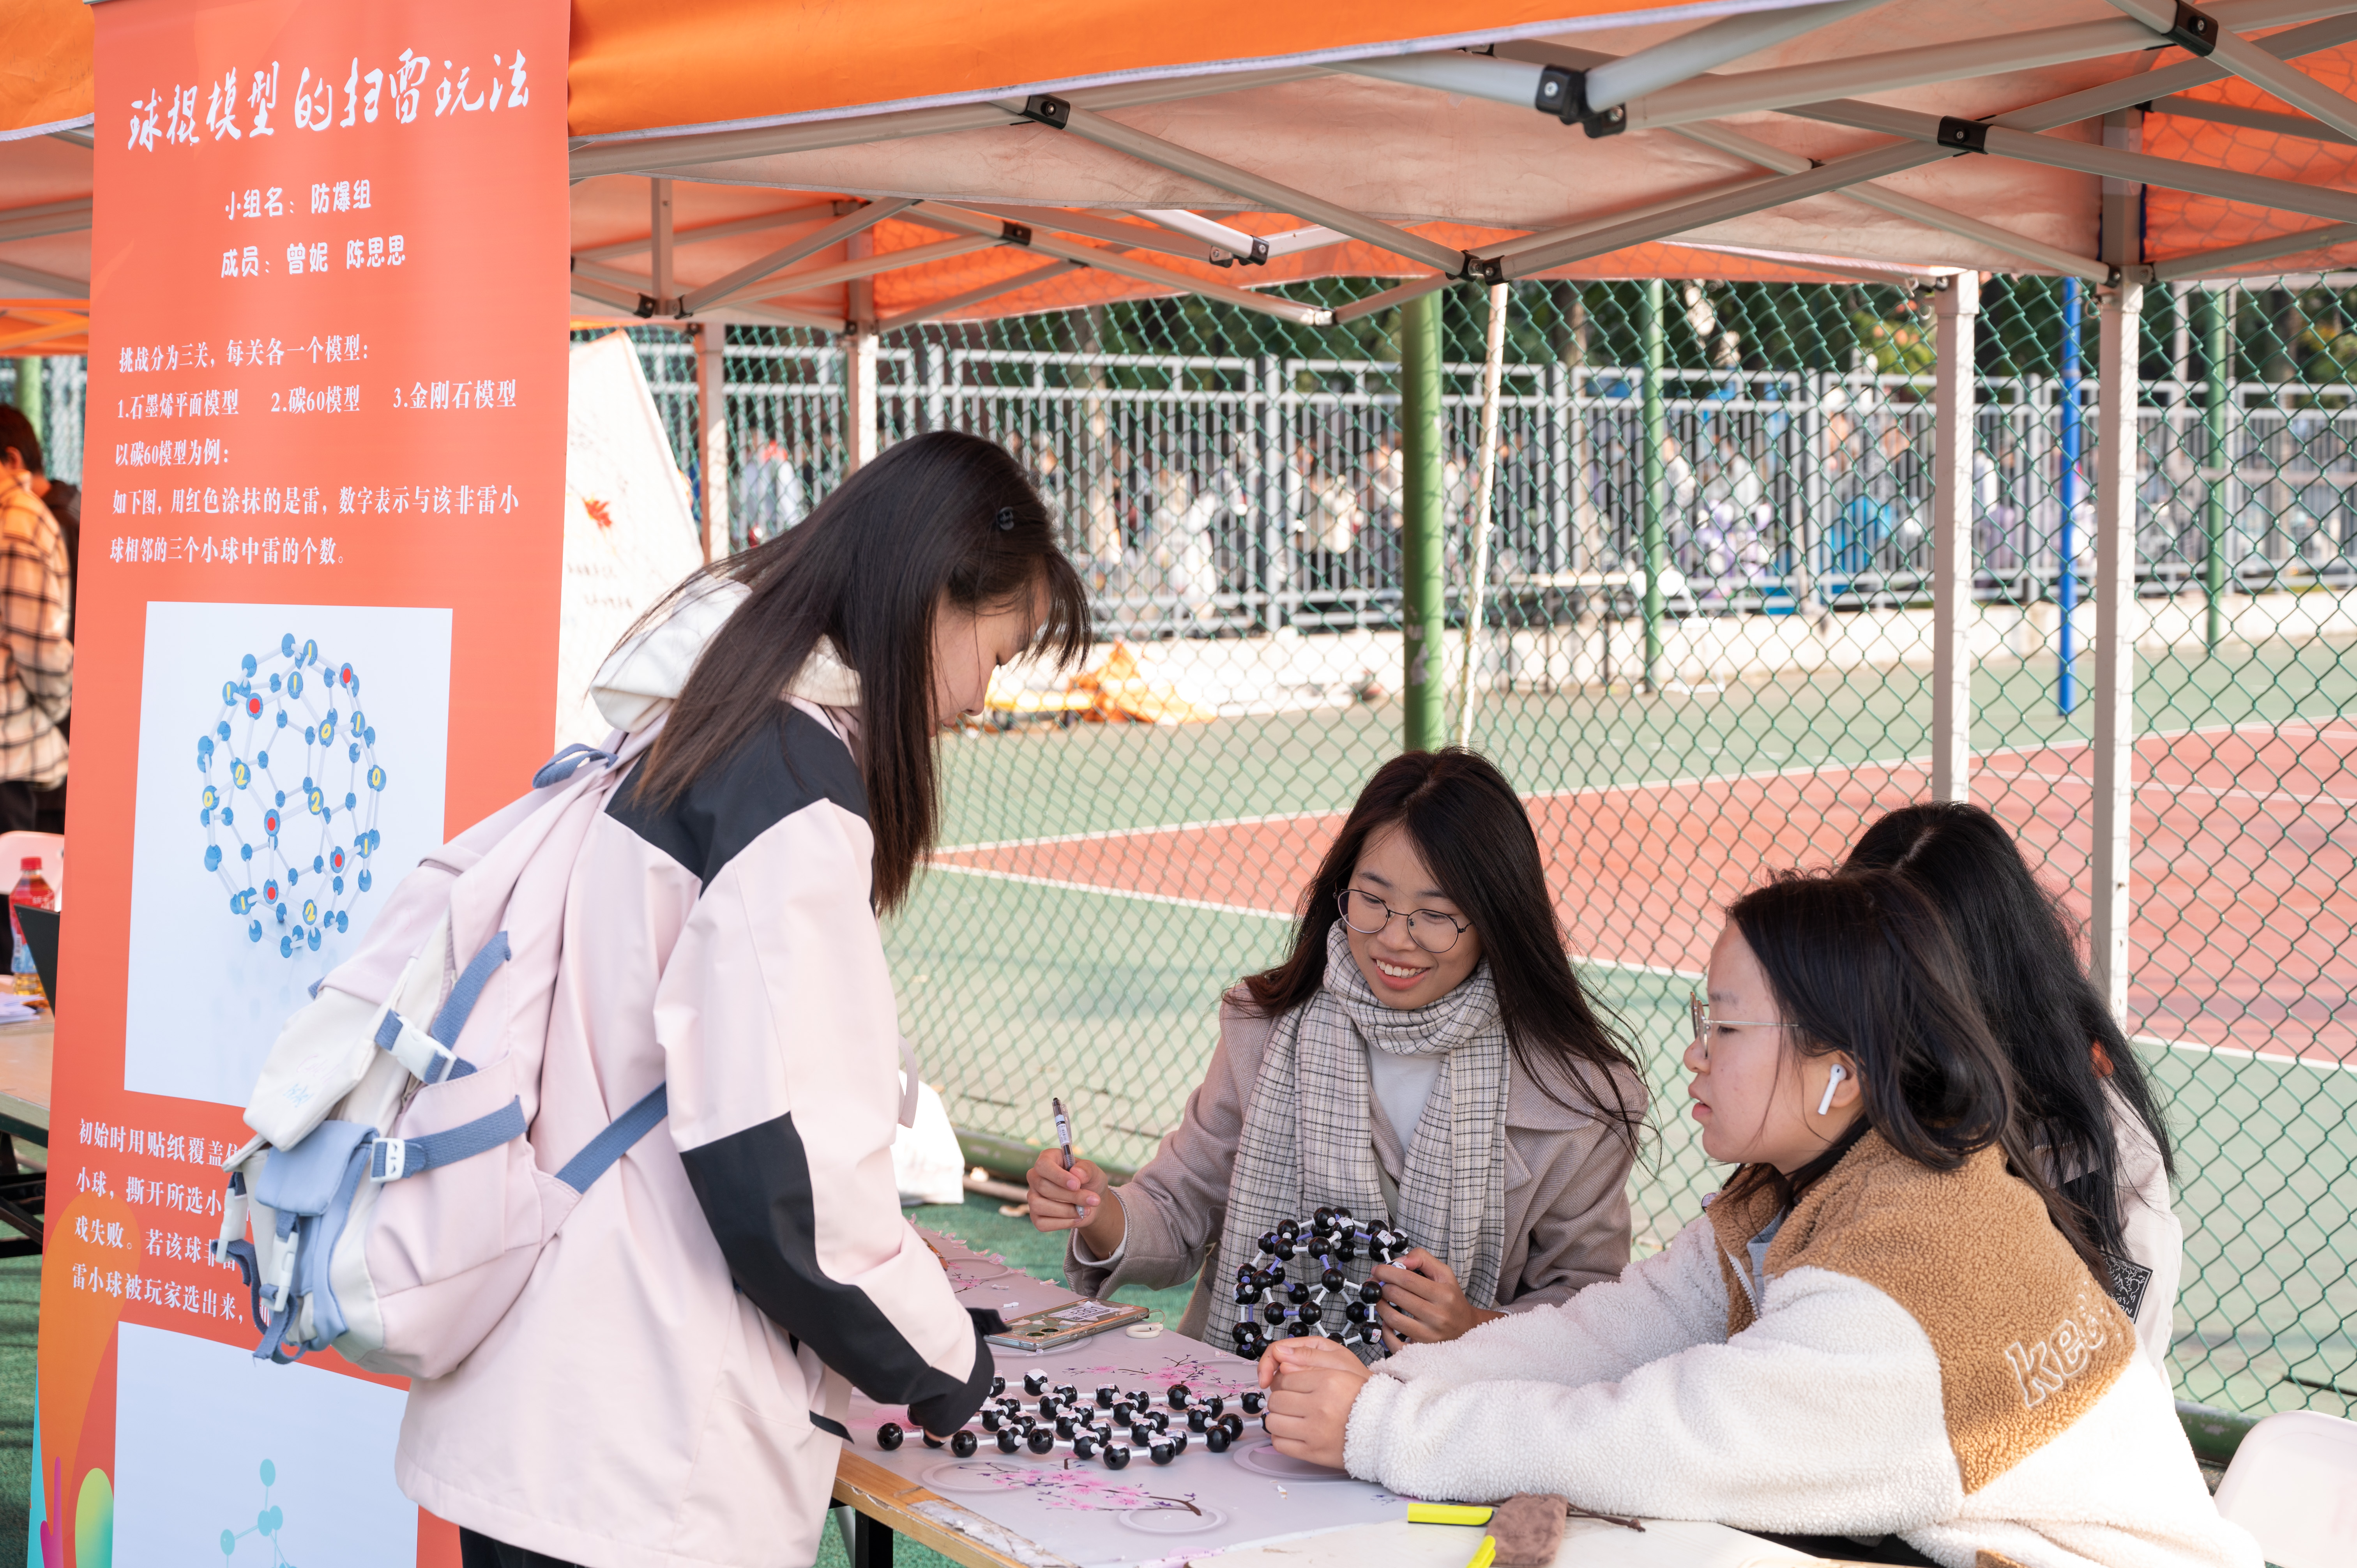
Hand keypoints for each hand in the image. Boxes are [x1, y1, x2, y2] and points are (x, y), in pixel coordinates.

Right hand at [1024, 1149, 1122, 1255]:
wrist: (1091, 1202)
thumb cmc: (1089, 1182)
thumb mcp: (1094, 1172)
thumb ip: (1087, 1169)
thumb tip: (1077, 1173)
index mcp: (1048, 1159)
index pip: (1043, 1165)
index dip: (1058, 1176)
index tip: (1077, 1185)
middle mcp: (1036, 1177)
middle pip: (1043, 1187)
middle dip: (1071, 1196)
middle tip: (1093, 1199)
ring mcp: (1033, 1197)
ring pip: (1039, 1205)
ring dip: (1067, 1211)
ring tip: (1086, 1210)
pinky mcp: (1036, 1216)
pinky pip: (1042, 1223)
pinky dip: (1063, 1223)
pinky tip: (1077, 1218)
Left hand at [1255, 1336, 1370, 1469]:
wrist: (1385, 1431)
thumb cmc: (1364, 1402)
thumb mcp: (1343, 1372)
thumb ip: (1312, 1365)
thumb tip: (1282, 1365)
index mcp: (1328, 1382)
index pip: (1284, 1378)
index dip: (1283, 1382)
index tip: (1289, 1387)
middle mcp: (1320, 1406)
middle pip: (1276, 1400)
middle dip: (1280, 1401)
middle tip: (1290, 1402)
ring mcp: (1315, 1431)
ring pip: (1273, 1422)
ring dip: (1278, 1419)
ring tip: (1290, 1418)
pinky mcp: (1313, 1453)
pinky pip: (1280, 1444)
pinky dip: (1281, 1438)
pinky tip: (1293, 1433)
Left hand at [1373, 1248, 1504, 1350]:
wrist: (1466, 1327)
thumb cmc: (1451, 1298)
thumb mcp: (1444, 1273)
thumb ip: (1422, 1259)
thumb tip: (1399, 1261)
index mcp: (1443, 1294)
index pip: (1407, 1279)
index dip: (1387, 1272)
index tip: (1378, 1270)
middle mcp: (1437, 1315)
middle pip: (1397, 1296)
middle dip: (1381, 1287)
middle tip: (1377, 1284)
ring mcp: (1429, 1335)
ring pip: (1393, 1319)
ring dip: (1380, 1306)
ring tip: (1380, 1300)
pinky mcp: (1422, 1349)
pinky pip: (1396, 1344)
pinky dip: (1385, 1332)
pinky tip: (1386, 1322)